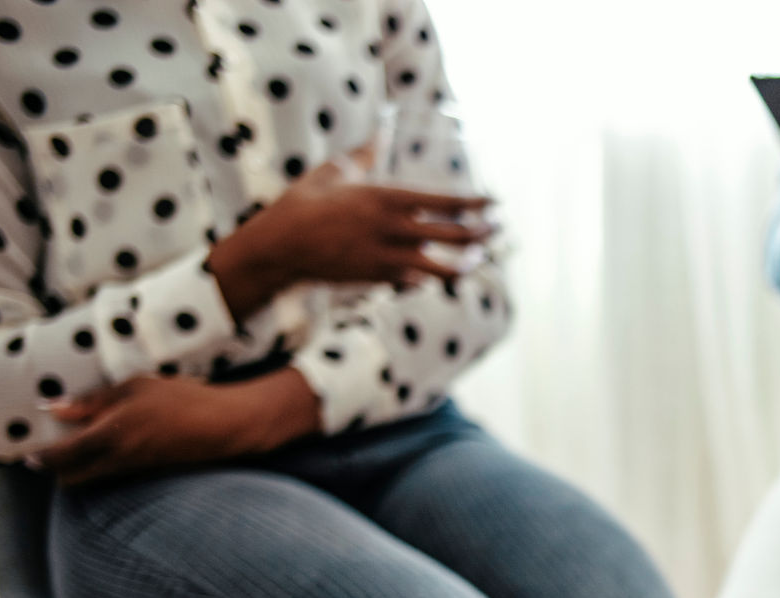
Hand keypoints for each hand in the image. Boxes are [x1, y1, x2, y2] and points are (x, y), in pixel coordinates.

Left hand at [36, 368, 320, 484]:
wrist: (226, 425)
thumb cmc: (181, 399)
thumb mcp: (133, 387)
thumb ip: (91, 401)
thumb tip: (54, 409)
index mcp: (109, 436)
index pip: (60, 456)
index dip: (40, 457)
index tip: (27, 452)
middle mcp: (118, 459)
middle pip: (72, 478)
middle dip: (55, 469)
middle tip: (47, 451)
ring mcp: (135, 470)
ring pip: (92, 479)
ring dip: (78, 469)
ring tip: (74, 448)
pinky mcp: (149, 472)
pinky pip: (112, 475)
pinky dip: (100, 467)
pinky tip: (105, 448)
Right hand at [208, 156, 492, 321]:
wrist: (281, 248)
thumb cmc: (303, 205)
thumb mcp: (333, 172)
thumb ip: (361, 156)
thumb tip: (377, 134)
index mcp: (385, 197)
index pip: (444, 202)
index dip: (474, 204)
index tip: (494, 203)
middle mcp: (392, 229)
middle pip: (454, 235)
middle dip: (482, 233)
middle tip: (498, 229)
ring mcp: (387, 258)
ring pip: (442, 266)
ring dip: (465, 264)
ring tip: (478, 259)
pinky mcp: (378, 279)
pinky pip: (415, 280)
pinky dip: (428, 277)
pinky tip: (436, 273)